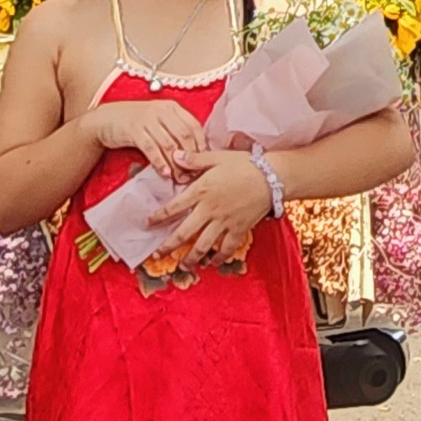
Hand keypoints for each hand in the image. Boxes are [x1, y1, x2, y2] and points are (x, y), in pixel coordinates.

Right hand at [76, 99, 206, 180]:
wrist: (107, 119)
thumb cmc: (137, 123)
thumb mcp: (159, 121)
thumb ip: (175, 131)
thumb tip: (196, 153)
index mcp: (172, 107)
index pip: (194, 126)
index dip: (201, 145)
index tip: (203, 162)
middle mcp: (162, 110)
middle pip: (184, 136)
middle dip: (190, 157)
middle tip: (193, 174)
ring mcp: (147, 119)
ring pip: (168, 144)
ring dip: (176, 164)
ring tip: (180, 178)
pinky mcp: (134, 129)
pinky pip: (151, 148)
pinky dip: (159, 162)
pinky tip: (164, 173)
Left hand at [147, 150, 273, 267]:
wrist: (272, 176)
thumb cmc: (244, 164)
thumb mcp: (217, 157)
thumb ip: (195, 159)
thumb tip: (175, 156)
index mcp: (201, 191)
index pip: (174, 207)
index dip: (159, 217)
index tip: (148, 223)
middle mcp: (209, 210)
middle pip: (184, 233)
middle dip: (168, 246)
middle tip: (157, 255)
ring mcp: (225, 222)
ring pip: (203, 245)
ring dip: (191, 257)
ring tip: (182, 265)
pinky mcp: (239, 229)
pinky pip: (227, 248)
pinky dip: (219, 258)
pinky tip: (213, 263)